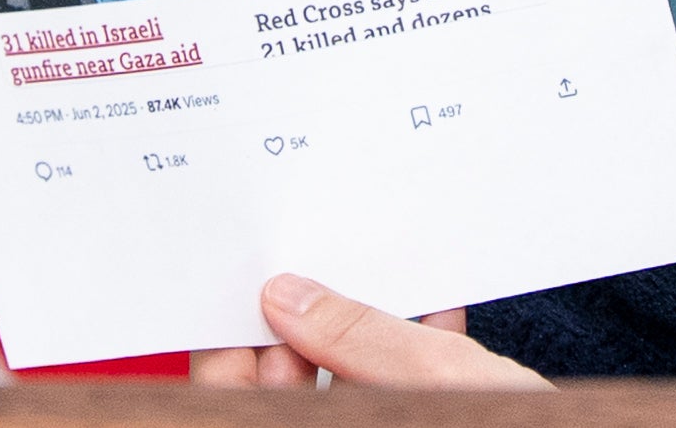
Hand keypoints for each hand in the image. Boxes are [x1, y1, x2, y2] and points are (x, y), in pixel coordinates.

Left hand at [189, 275, 550, 389]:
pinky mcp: (425, 420)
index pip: (235, 398)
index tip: (247, 280)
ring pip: (338, 390)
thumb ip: (359, 338)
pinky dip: (402, 359)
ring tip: (382, 277)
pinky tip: (437, 316)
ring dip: (357, 337)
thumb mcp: (439, 378)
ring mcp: (384, 427)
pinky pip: (388, 395)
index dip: (235, 341)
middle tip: (318, 264)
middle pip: (282, 392)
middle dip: (299, 328)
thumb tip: (288, 296)